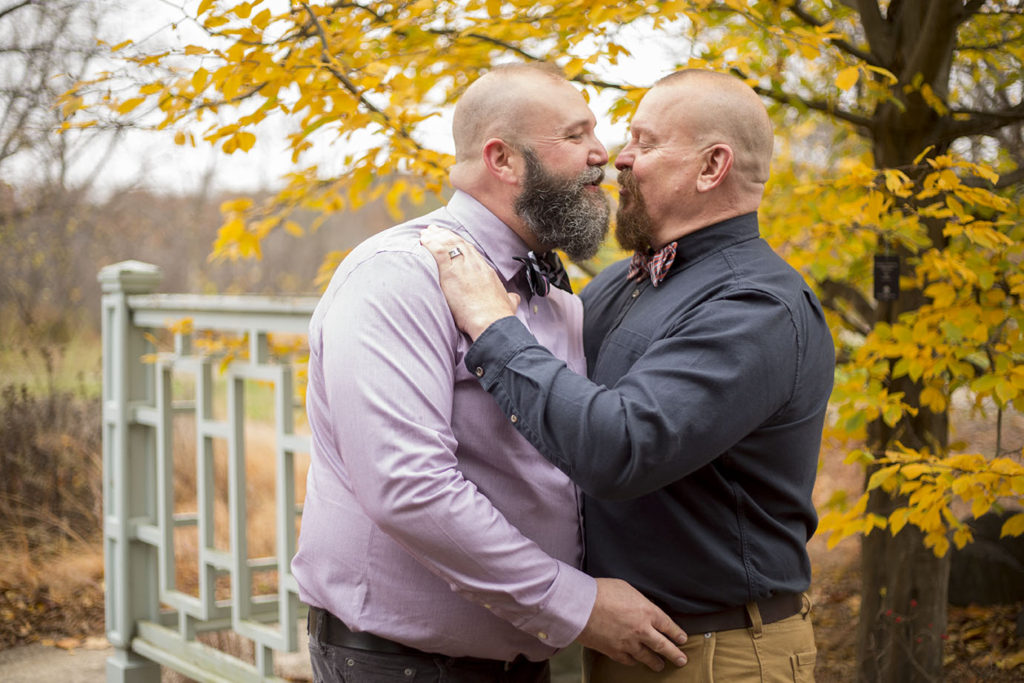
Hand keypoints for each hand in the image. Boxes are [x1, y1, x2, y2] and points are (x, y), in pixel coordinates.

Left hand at [420, 225, 519, 339]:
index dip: (460, 244)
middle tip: (435, 230)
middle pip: (458, 244)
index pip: (471, 252)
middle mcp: (475, 265)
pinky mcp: (451, 273)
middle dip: (446, 236)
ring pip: (448, 244)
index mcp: (486, 271)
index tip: (452, 239)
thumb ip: (509, 298)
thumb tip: (513, 298)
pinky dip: (430, 244)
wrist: (492, 322)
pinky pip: (439, 252)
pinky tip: (423, 241)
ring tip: (426, 233)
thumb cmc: (499, 316)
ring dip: (435, 237)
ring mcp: (463, 267)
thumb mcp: (508, 303)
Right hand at [577, 578, 687, 671]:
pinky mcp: (615, 652)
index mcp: (647, 611)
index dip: (677, 634)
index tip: (682, 639)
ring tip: (660, 666)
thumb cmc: (601, 591)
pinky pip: (629, 660)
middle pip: (663, 646)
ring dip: (656, 662)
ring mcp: (629, 643)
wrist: (580, 605)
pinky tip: (636, 662)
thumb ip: (639, 601)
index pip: (668, 626)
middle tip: (682, 660)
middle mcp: (642, 630)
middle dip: (675, 654)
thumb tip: (642, 608)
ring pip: (648, 657)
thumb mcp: (626, 588)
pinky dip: (634, 661)